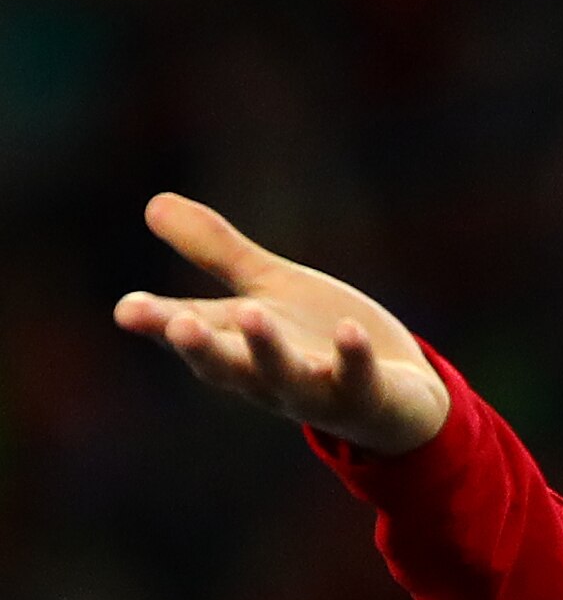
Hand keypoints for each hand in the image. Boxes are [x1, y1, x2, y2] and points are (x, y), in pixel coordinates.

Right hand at [114, 194, 449, 454]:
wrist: (398, 397)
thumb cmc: (320, 341)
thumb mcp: (269, 289)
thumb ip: (217, 253)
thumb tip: (153, 202)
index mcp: (240, 348)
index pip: (191, 335)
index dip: (158, 324)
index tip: (128, 309)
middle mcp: (270, 377)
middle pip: (229, 366)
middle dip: (202, 347)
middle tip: (177, 324)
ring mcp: (318, 392)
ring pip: (287, 376)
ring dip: (268, 349)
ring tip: (252, 312)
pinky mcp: (368, 397)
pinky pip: (358, 380)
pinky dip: (352, 357)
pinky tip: (349, 329)